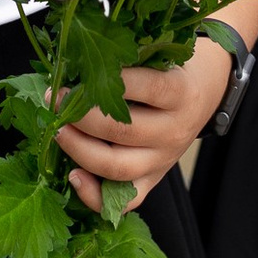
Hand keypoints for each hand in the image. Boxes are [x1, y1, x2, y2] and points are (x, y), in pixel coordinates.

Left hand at [53, 36, 230, 212]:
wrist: (202, 97)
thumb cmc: (169, 71)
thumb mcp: (158, 57)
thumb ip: (125, 61)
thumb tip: (75, 63)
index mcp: (180, 93)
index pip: (147, 87)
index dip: (108, 82)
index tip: (76, 77)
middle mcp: (174, 130)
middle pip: (123, 131)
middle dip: (81, 118)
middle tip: (56, 101)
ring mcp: (163, 160)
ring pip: (118, 167)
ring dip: (80, 150)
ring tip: (57, 131)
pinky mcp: (153, 180)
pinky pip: (125, 200)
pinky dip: (95, 194)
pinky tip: (73, 176)